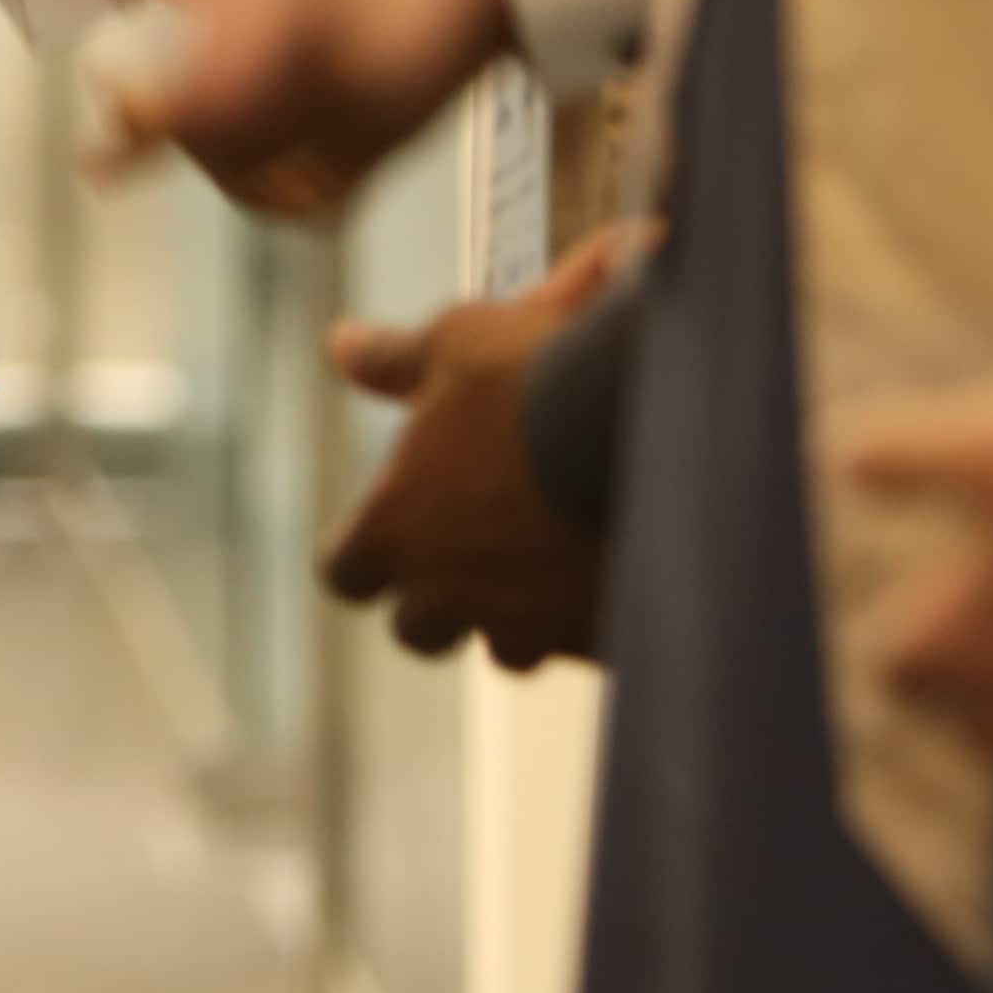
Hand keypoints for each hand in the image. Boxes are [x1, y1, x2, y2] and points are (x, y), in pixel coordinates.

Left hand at [319, 227, 633, 664]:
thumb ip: (393, 359)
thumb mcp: (454, 344)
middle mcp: (450, 593)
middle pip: (418, 629)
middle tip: (473, 552)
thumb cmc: (534, 380)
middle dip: (439, 601)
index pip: (345, 572)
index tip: (384, 530)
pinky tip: (620, 570)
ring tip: (556, 561)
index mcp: (397, 528)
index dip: (361, 554)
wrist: (651, 427)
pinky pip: (582, 647)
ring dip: (520, 615)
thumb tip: (341, 347)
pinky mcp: (596, 641)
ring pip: (508, 648)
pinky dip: (591, 618)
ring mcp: (527, 626)